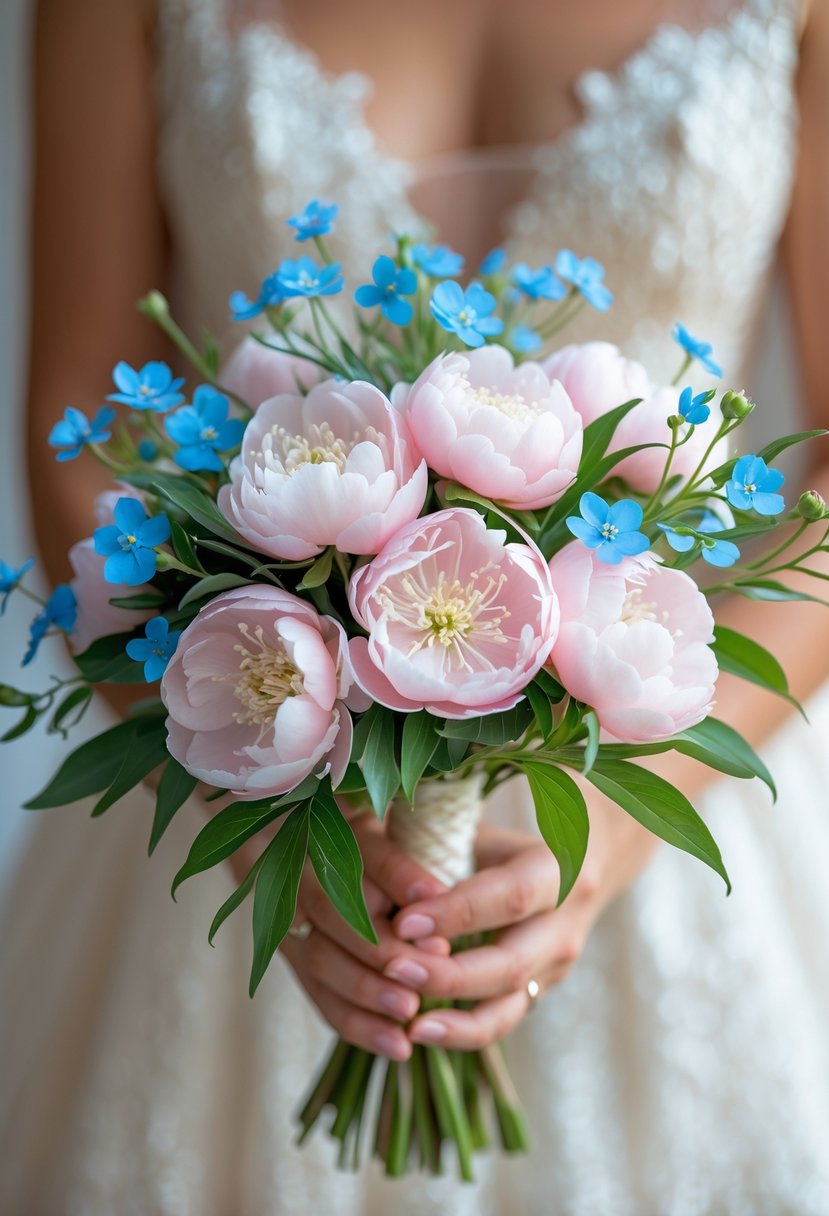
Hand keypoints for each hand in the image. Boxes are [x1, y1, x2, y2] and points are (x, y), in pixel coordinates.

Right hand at [275, 810, 452, 1061]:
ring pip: (318, 955)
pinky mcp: (286, 949)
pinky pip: (316, 992)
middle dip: (381, 944)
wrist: (274, 826)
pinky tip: (395, 1045)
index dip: (401, 878)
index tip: (439, 901)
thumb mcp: (379, 821)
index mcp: (325, 821)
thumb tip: (440, 895)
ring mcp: (282, 909)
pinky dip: (355, 1022)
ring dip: (366, 989)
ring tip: (411, 1011)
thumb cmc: (352, 821)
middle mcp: (295, 862)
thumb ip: (404, 850)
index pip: (366, 850)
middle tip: (429, 968)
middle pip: (334, 907)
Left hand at [383, 787, 658, 1050]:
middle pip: (511, 963)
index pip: (511, 896)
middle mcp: (563, 922)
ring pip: (509, 1004)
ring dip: (455, 1019)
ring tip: (406, 1023)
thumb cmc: (504, 837)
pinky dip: (459, 1033)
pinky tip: (417, 1033)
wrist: (579, 857)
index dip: (458, 913)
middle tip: (394, 970)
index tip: (405, 922)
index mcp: (555, 868)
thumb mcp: (480, 829)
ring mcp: (556, 964)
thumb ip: (439, 848)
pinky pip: (501, 1021)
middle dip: (450, 975)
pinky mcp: (541, 990)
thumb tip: (373, 866)